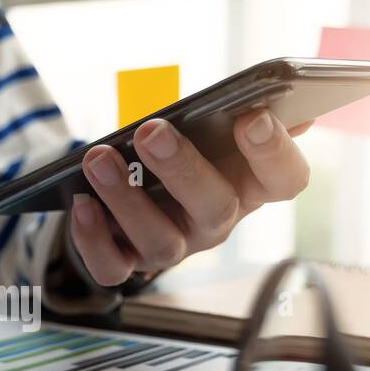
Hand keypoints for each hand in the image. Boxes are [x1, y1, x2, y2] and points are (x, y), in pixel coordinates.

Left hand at [68, 111, 312, 285]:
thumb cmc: (185, 149)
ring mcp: (175, 246)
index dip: (274, 153)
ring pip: (160, 242)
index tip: (252, 117)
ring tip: (98, 158)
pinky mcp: (130, 262)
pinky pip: (113, 267)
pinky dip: (93, 240)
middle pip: (216, 209)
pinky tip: (81, 204)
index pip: (285, 179)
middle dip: (183, 169)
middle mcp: (216, 221)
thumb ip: (244, 112)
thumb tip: (289, 103)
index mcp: (249, 184)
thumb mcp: (215, 128)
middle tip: (151, 132)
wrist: (135, 187)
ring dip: (126, 199)